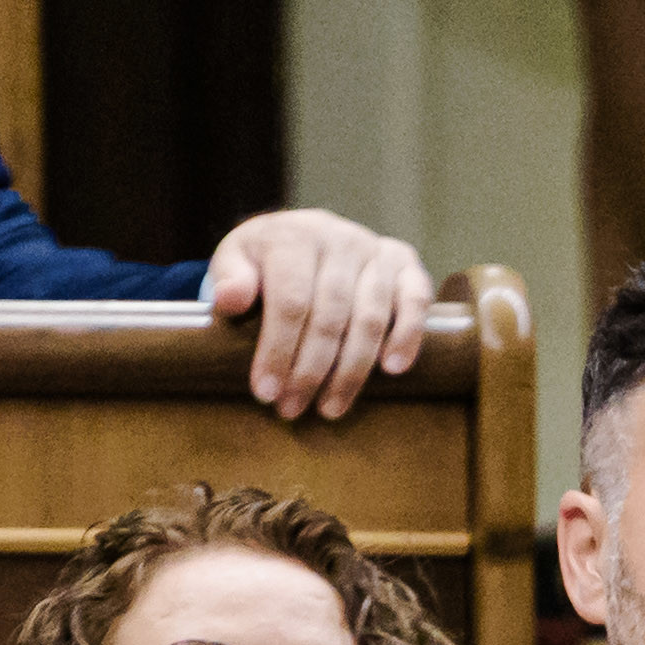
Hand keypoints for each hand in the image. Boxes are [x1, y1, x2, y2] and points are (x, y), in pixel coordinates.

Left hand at [204, 208, 433, 421]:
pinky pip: (415, 300)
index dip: (278, 351)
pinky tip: (392, 370)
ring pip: (370, 317)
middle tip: (292, 409)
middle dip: (310, 371)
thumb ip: (229, 279)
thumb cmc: (264, 261)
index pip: (290, 301)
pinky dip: (407, 335)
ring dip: (352, 370)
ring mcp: (375, 250)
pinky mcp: (404, 263)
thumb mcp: (235, 261)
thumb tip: (229, 300)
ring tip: (330, 408)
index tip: (266, 392)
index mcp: (295, 236)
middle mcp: (339, 238)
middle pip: (329, 316)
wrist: (301, 237)